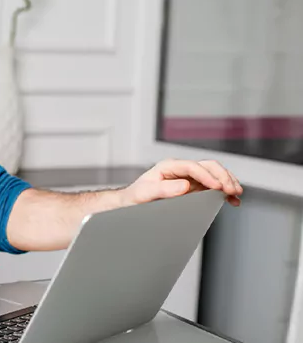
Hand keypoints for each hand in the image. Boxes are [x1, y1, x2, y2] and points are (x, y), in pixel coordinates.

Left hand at [124, 159, 242, 206]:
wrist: (132, 202)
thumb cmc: (136, 196)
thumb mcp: (146, 193)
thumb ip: (164, 189)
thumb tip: (185, 185)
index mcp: (168, 167)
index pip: (192, 166)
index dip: (206, 175)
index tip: (217, 186)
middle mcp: (181, 170)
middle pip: (207, 166)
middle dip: (222, 176)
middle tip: (231, 190)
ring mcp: (189, 178)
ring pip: (214, 174)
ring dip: (227, 182)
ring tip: (236, 193)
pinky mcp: (194, 187)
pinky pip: (213, 186)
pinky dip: (224, 191)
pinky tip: (232, 199)